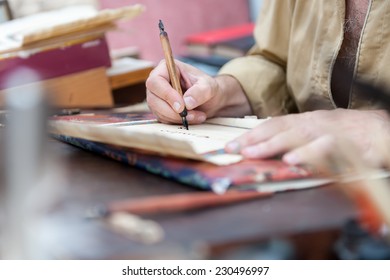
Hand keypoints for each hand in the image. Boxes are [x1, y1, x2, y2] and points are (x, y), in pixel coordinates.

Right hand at [146, 60, 250, 123]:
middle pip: (153, 99)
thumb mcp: (209, 86)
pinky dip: (178, 122)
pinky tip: (192, 118)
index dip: (166, 95)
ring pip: (158, 111)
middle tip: (191, 115)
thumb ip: (200, 92)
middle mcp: (158, 82)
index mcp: (166, 68)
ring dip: (177, 118)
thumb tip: (187, 102)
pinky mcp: (160, 110)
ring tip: (197, 116)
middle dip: (172, 111)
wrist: (209, 100)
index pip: (156, 82)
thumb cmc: (207, 87)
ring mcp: (157, 97)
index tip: (181, 107)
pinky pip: (164, 119)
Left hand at [225, 109, 389, 169]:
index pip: (272, 125)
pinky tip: (293, 162)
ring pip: (299, 136)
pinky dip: (309, 155)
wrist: (379, 127)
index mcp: (303, 121)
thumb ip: (292, 139)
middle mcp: (313, 124)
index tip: (230, 146)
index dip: (250, 135)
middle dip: (255, 139)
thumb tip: (264, 152)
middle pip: (280, 128)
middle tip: (234, 150)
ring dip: (274, 145)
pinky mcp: (346, 144)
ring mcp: (328, 132)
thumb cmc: (342, 131)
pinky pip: (327, 149)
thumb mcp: (314, 132)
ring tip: (254, 154)